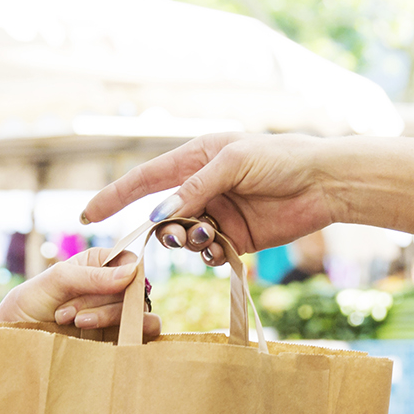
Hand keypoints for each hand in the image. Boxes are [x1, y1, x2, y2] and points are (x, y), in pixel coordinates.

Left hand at [0, 246, 161, 336]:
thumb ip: (92, 276)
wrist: (15, 341)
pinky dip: (131, 336)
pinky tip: (102, 340)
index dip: (126, 271)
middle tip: (68, 312)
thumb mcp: (55, 281)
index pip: (129, 261)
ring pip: (138, 313)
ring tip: (77, 323)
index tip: (111, 282)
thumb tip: (133, 274)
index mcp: (97, 266)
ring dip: (110, 317)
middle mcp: (110, 289)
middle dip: (102, 300)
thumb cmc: (29, 304)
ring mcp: (115, 317)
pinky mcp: (116, 340)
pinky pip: (140, 336)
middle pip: (133, 289)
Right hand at [80, 133, 343, 259]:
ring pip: (183, 237)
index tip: (89, 216)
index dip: (115, 197)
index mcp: (195, 159)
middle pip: (162, 215)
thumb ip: (194, 188)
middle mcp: (202, 187)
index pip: (144, 179)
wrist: (325, 183)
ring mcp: (218, 215)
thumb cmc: (280, 159)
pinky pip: (209, 253)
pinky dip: (210, 254)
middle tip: (175, 235)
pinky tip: (223, 248)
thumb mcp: (233, 163)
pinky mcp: (237, 238)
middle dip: (162, 229)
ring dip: (188, 241)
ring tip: (207, 236)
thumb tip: (157, 215)